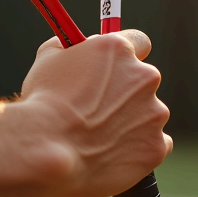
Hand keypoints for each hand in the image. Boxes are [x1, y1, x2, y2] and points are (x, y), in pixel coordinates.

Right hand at [10, 30, 172, 196]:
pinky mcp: (155, 146)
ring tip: (98, 138)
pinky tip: (113, 154)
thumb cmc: (42, 104)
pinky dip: (138, 149)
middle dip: (125, 93)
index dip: (127, 56)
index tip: (117, 68)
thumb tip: (71, 46)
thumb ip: (67, 48)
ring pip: (147, 115)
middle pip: (142, 82)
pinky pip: (154, 144)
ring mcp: (154, 113)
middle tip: (99, 110)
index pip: (139, 42)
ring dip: (130, 122)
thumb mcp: (47, 60)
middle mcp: (144, 77)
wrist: (46, 150)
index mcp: (119, 50)